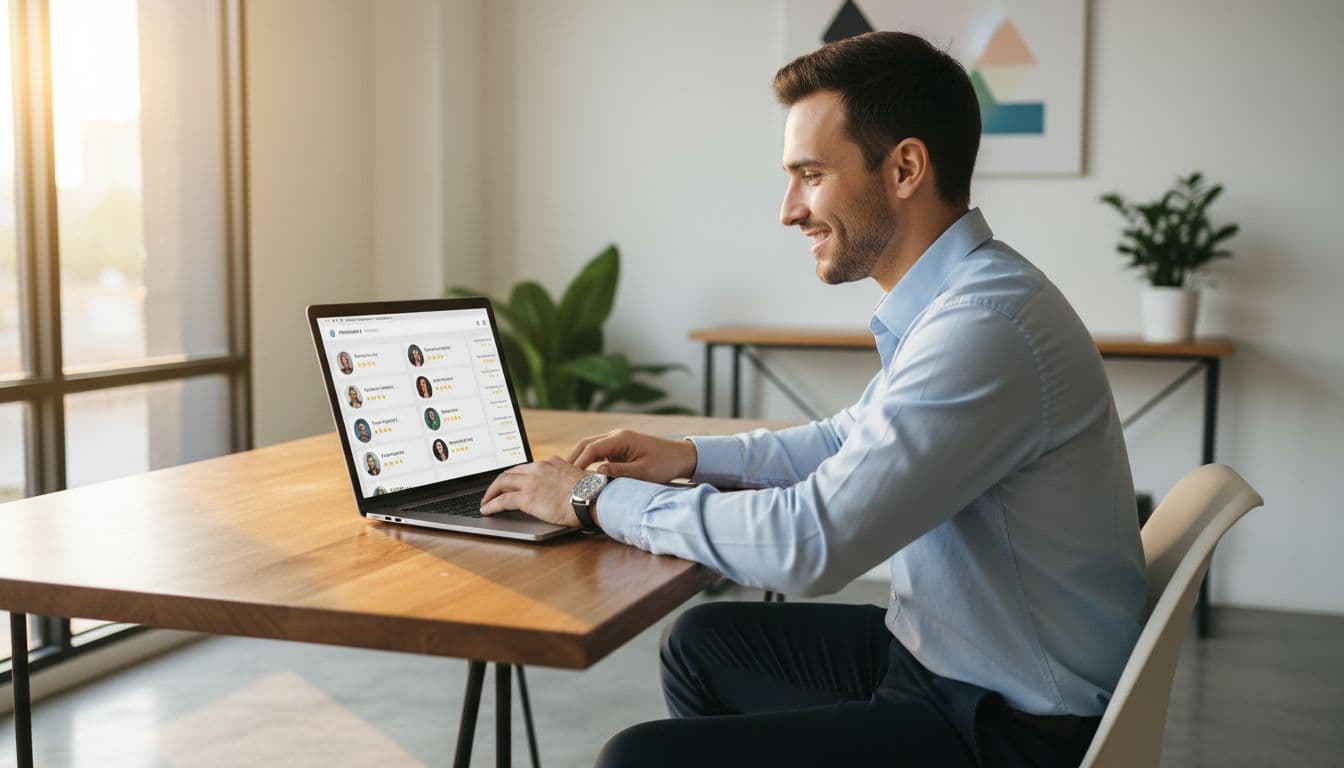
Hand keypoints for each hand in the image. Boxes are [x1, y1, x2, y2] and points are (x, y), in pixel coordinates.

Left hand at [481, 456, 587, 526]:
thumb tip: (566, 489)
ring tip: (485, 502)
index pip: (526, 467)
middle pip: (510, 472)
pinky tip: (486, 510)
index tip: (510, 482)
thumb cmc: (592, 493)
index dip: (515, 476)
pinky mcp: (527, 497)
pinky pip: (503, 500)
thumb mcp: (578, 478)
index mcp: (551, 462)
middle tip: (492, 492)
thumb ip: (566, 479)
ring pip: (502, 483)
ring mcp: (531, 482)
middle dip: (499, 482)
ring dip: (491, 493)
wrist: (594, 498)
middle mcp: (538, 468)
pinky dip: (491, 505)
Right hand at [567, 429, 696, 483]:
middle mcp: (616, 436)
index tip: (569, 478)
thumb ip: (620, 473)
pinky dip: (589, 463)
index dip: (578, 463)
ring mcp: (617, 441)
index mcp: (621, 438)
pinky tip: (584, 476)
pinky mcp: (619, 449)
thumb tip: (597, 473)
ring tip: (568, 477)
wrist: (680, 457)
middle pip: (586, 444)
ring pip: (590, 448)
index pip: (591, 448)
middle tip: (560, 476)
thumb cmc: (665, 464)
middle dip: (573, 459)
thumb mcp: (643, 472)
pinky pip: (599, 454)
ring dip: (579, 460)